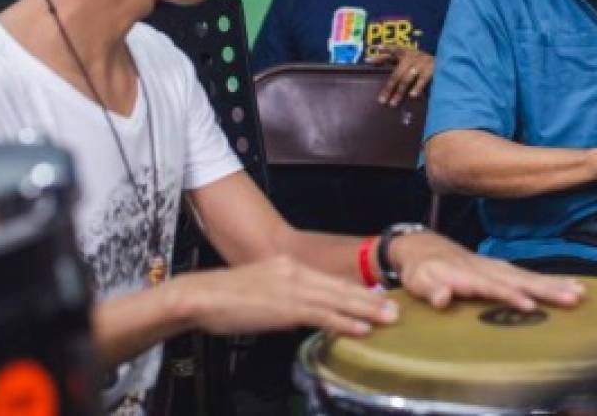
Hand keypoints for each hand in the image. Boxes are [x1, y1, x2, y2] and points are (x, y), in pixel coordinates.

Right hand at [175, 254, 397, 337]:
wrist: (200, 295)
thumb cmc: (225, 298)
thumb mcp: (262, 289)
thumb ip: (285, 297)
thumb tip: (304, 313)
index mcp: (290, 266)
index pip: (331, 280)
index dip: (357, 291)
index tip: (379, 297)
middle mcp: (295, 272)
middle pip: (341, 287)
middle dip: (371, 300)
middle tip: (397, 309)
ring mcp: (291, 288)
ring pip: (337, 300)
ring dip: (366, 311)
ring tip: (388, 319)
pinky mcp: (284, 307)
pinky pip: (320, 315)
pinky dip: (343, 322)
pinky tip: (359, 329)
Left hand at [365, 45, 433, 106]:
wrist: (447, 58)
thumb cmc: (422, 61)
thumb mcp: (409, 56)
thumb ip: (393, 58)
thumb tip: (372, 58)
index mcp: (406, 52)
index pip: (391, 52)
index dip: (380, 57)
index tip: (367, 61)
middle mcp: (412, 56)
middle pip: (397, 74)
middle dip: (389, 88)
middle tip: (382, 100)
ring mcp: (422, 62)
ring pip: (406, 79)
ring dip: (399, 92)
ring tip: (392, 103)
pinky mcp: (432, 69)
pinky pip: (422, 80)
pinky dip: (417, 87)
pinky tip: (412, 96)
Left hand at [387, 230, 585, 310]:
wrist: (425, 248)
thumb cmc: (422, 270)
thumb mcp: (419, 281)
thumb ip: (431, 290)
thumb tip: (442, 298)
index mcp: (467, 274)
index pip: (492, 287)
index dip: (509, 296)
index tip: (529, 305)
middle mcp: (487, 269)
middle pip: (520, 279)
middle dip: (546, 289)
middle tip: (572, 297)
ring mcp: (497, 267)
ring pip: (529, 276)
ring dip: (555, 285)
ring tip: (580, 293)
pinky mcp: (503, 270)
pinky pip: (529, 276)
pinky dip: (550, 281)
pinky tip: (569, 286)